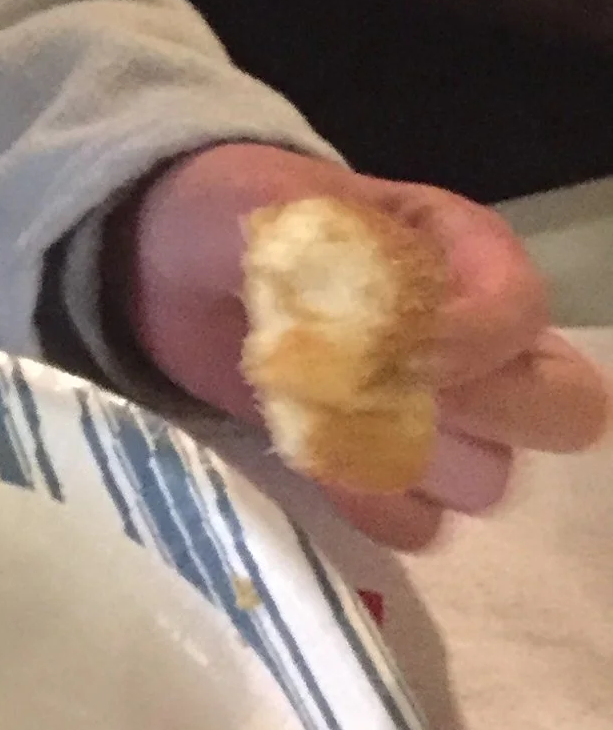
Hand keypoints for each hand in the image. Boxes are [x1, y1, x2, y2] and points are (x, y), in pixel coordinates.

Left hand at [120, 141, 608, 551]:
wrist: (167, 263)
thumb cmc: (229, 214)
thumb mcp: (267, 204)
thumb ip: (325, 244)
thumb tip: (381, 323)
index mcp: (461, 249)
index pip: (523, 307)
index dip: (474, 337)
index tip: (394, 343)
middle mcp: (478, 339)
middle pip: (562, 409)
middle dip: (483, 415)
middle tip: (386, 392)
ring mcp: (442, 416)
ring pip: (490, 478)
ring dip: (414, 461)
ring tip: (328, 414)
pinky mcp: (387, 475)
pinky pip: (421, 525)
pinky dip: (370, 505)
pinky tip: (312, 458)